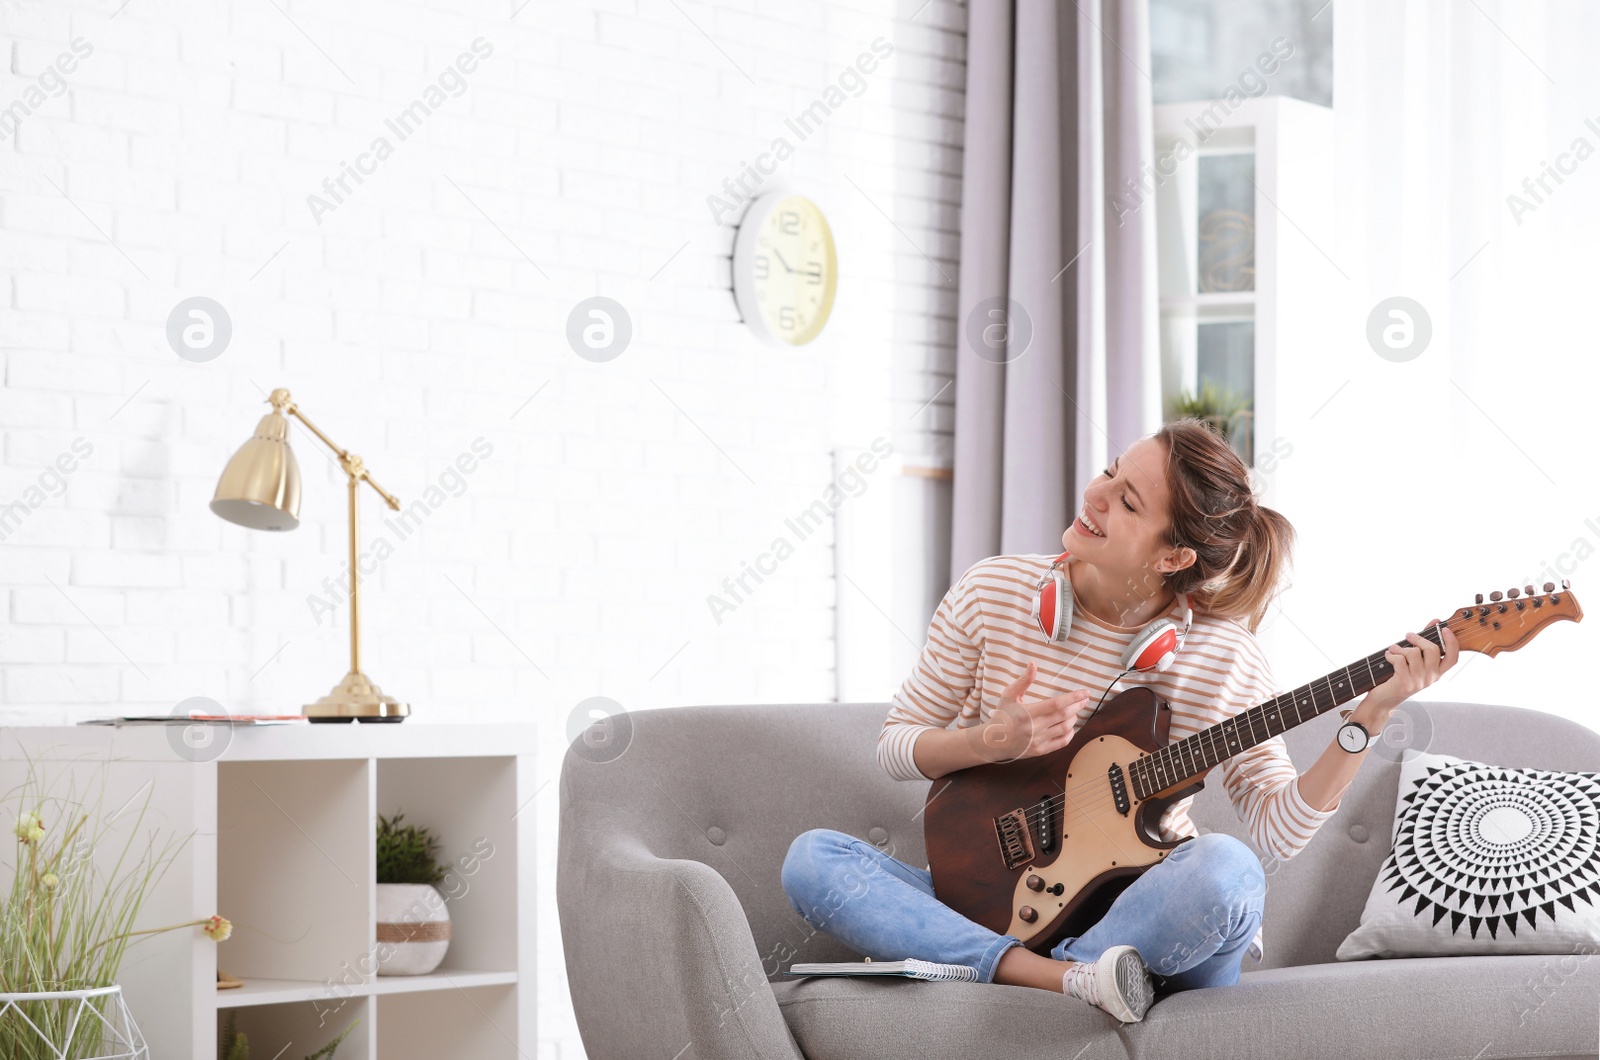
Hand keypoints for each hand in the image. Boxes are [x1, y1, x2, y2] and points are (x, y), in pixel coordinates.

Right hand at [973, 661, 1091, 763]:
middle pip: (1064, 715)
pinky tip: (1070, 726)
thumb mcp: (1009, 695)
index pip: (1056, 704)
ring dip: (1074, 718)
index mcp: (1027, 713)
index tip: (1085, 692)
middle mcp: (1034, 728)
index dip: (1073, 697)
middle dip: (1078, 705)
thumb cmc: (1002, 715)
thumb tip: (1033, 663)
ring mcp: (1038, 740)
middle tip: (1084, 699)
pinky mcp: (1040, 750)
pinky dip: (1070, 733)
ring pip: (1065, 728)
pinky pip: (1062, 742)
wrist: (993, 742)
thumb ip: (1024, 680)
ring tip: (1074, 711)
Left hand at [1361, 618, 1459, 719]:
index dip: (1452, 643)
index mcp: (1437, 672)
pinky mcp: (1405, 683)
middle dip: (1418, 638)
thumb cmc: (1399, 675)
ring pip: (1414, 653)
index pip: (1453, 658)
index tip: (1444, 629)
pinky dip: (1391, 655)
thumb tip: (1435, 621)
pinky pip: (1399, 660)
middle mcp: (1431, 678)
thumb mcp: (1415, 660)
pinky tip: (1388, 657)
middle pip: (1432, 650)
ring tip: (1394, 650)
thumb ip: (1424, 642)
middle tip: (1408, 636)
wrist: (1384, 699)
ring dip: (1400, 648)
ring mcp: (1419, 681)